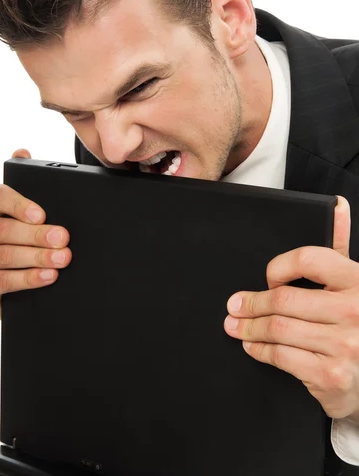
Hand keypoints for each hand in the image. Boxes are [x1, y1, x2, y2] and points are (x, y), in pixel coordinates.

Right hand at [0, 149, 71, 318]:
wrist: (17, 288)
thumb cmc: (28, 245)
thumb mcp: (33, 218)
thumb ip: (32, 188)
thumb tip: (22, 151)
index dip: (18, 203)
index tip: (42, 214)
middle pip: (4, 229)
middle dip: (37, 234)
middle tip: (63, 238)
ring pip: (5, 255)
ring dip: (37, 258)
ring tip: (62, 259)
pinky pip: (1, 281)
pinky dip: (28, 279)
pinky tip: (47, 277)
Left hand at [224, 196, 358, 419]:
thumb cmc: (356, 322)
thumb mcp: (352, 282)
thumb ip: (339, 244)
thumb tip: (334, 205)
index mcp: (356, 280)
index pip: (308, 259)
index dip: (280, 266)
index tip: (267, 278)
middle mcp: (353, 311)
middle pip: (283, 299)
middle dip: (251, 303)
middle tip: (234, 306)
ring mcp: (344, 345)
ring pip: (278, 328)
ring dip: (248, 327)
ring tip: (235, 325)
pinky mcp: (331, 374)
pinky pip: (281, 357)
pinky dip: (259, 350)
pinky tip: (252, 346)